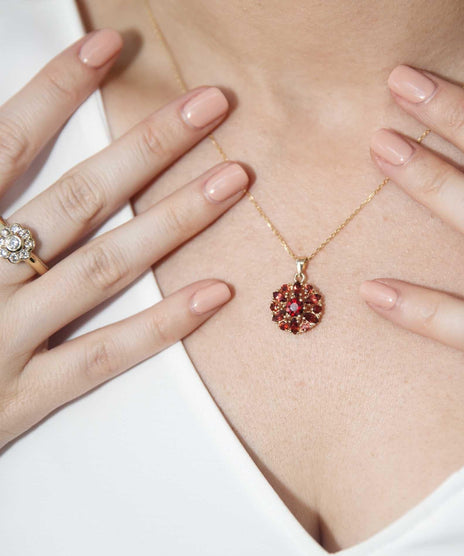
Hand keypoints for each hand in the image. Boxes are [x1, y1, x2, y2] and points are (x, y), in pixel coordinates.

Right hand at [0, 30, 248, 449]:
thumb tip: (5, 136)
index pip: (7, 142)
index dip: (57, 90)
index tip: (110, 45)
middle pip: (78, 197)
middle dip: (148, 146)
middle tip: (212, 104)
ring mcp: (4, 337)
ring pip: (104, 269)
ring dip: (174, 220)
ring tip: (234, 179)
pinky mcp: (24, 396)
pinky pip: (103, 356)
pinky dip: (161, 325)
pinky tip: (216, 291)